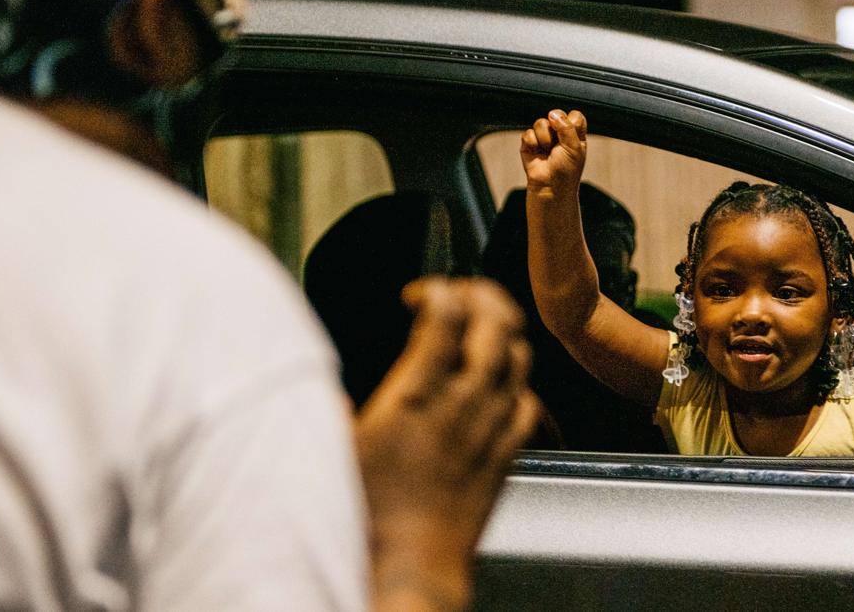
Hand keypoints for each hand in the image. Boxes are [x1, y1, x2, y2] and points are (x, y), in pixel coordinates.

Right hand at [354, 277, 538, 609]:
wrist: (412, 565)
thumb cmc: (371, 513)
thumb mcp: (336, 446)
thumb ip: (332, 405)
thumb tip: (324, 384)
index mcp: (419, 390)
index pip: (447, 313)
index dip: (437, 289)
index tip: (421, 293)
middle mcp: (465, 400)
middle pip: (496, 323)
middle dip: (481, 295)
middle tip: (461, 295)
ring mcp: (493, 425)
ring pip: (519, 356)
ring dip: (502, 333)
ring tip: (482, 329)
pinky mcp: (508, 452)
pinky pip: (529, 403)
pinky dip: (517, 384)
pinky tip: (500, 386)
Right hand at [519, 108, 587, 193]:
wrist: (551, 186)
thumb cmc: (566, 170)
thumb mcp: (574, 147)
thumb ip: (567, 127)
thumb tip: (553, 113)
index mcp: (575, 133)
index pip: (574, 115)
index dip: (571, 122)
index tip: (571, 136)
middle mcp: (559, 133)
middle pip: (555, 115)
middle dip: (556, 131)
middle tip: (558, 146)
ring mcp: (544, 137)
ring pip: (540, 123)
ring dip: (544, 139)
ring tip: (548, 152)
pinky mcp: (529, 142)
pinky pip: (528, 133)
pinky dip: (533, 144)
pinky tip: (537, 153)